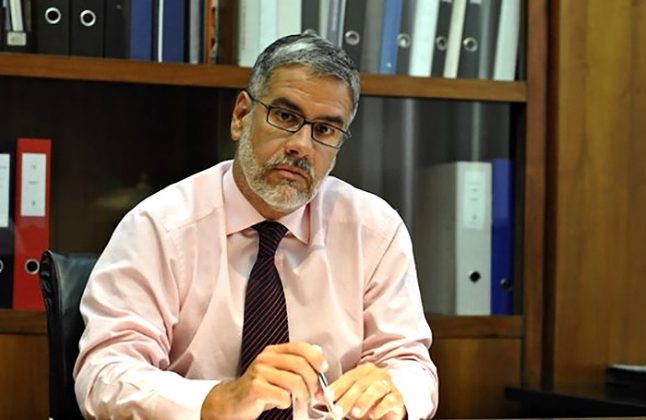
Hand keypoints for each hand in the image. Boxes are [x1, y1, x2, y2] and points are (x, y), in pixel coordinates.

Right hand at [200, 342, 327, 418]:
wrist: (233, 402)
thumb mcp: (278, 372)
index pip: (299, 346)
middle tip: (312, 393)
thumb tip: (318, 352)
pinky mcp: (255, 388)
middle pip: (300, 365)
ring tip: (300, 401)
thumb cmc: (259, 388)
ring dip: (302, 395)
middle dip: (312, 382)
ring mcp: (259, 372)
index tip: (323, 369)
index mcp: (273, 352)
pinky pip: (282, 396)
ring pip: (294, 381)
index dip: (315, 357)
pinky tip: (282, 403)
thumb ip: (296, 362)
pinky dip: (287, 403)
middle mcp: (266, 358)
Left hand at [329, 363, 405, 419]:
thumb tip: (318, 397)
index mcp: (363, 370)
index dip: (337, 387)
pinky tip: (373, 415)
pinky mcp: (398, 397)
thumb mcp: (350, 397)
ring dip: (363, 401)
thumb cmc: (367, 401)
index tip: (327, 397)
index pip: (348, 377)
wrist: (390, 407)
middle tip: (338, 410)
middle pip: (360, 384)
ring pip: (375, 389)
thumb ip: (337, 395)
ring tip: (355, 413)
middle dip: (347, 398)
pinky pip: (390, 400)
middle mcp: (377, 373)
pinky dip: (380, 407)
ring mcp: (389, 384)